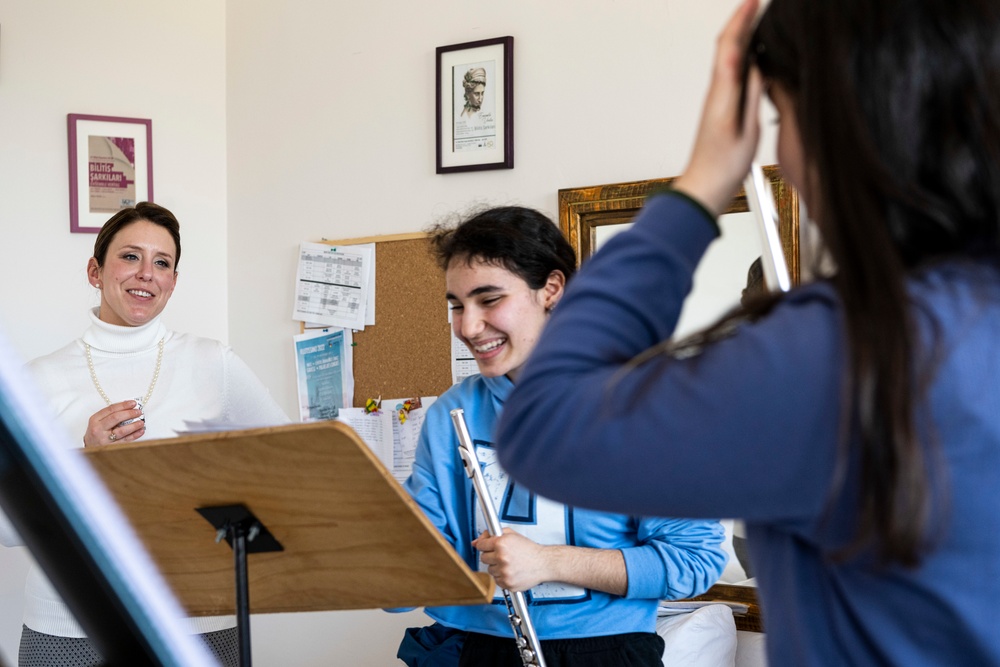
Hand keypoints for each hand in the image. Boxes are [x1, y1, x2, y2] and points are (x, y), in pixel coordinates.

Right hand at [83, 400, 144, 446]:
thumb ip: (110, 414)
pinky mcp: (111, 448)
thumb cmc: (95, 433)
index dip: (123, 405)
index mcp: (95, 420)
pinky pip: (125, 441)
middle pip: (116, 418)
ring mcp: (104, 439)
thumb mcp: (97, 422)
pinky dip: (134, 435)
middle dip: (129, 414)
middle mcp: (98, 429)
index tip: (133, 403)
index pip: (110, 409)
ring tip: (141, 422)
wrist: (88, 449)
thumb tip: (128, 407)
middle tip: (138, 412)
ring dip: (134, 425)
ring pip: (122, 431)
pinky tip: (140, 431)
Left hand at [473, 529, 548, 591]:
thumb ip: (492, 534)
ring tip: (509, 563)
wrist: (543, 563)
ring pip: (489, 570)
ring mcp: (504, 572)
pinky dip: (502, 576)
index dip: (484, 545)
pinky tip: (511, 571)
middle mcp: (502, 558)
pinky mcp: (507, 583)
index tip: (488, 546)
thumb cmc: (529, 549)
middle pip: (483, 558)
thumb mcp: (511, 534)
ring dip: (497, 567)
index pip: (481, 545)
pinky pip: (496, 580)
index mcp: (501, 544)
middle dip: (491, 556)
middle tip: (502, 555)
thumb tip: (475, 542)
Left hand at [673, 0, 762, 215]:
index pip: (730, 46)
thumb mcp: (747, 130)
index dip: (741, 20)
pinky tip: (754, 52)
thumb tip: (758, 65)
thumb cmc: (724, 166)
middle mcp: (716, 92)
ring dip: (742, 34)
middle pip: (727, 45)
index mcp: (722, 94)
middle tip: (758, 2)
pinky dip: (742, 53)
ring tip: (759, 19)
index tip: (754, 1)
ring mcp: (717, 98)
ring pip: (728, 56)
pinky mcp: (720, 106)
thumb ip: (753, 96)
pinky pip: (731, 71)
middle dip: (741, 20)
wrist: (704, 186)